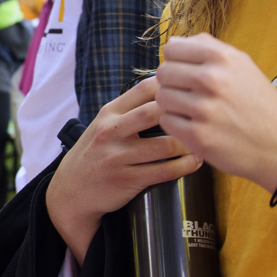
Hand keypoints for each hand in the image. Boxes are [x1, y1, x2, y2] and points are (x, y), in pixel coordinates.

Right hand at [45, 77, 200, 261]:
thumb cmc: (94, 154)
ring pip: (165, 145)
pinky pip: (165, 171)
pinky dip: (186, 165)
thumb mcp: (102, 125)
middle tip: (204, 113)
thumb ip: (128, 110)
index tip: (190, 88)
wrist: (71, 192)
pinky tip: (196, 161)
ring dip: (190, 142)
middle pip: (153, 112)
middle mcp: (111, 132)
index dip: (170, 85)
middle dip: (182, 111)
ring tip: (205, 138)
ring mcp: (118, 157)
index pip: (142, 89)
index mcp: (108, 113)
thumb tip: (167, 90)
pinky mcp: (127, 180)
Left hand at [155, 33, 276, 189]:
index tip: (186, 71)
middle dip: (172, 83)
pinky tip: (195, 126)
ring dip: (173, 105)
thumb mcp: (243, 65)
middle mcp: (211, 79)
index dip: (176, 60)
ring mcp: (203, 109)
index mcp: (222, 57)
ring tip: (193, 111)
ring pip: (162, 97)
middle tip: (189, 94)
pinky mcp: (197, 136)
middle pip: (163, 72)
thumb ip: (208, 48)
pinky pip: (167, 121)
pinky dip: (177, 125)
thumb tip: (173, 41)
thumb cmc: (260, 104)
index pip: (172, 48)